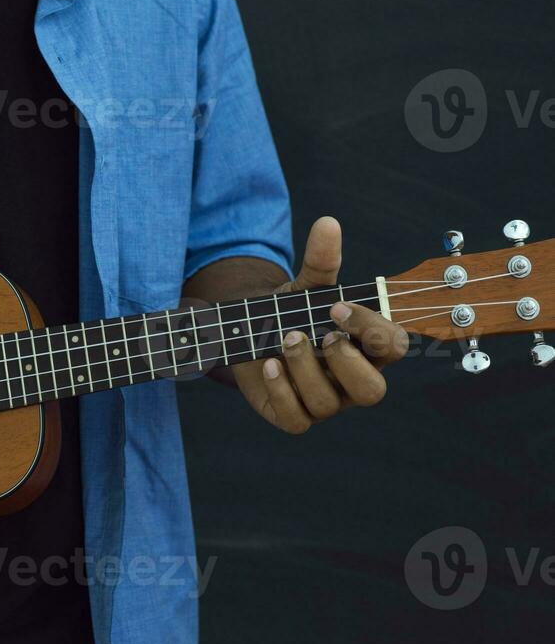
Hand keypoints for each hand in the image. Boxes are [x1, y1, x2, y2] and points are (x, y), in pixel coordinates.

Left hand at [232, 217, 408, 434]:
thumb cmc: (292, 313)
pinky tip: (269, 365)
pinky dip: (281, 391)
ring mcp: (324, 403)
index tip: (335, 306)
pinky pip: (296, 419)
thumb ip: (320, 261)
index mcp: (367, 348)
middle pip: (372, 391)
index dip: (372, 329)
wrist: (250, 335)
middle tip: (322, 334)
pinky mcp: (292, 416)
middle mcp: (351, 380)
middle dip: (345, 362)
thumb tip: (327, 223)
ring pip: (328, 403)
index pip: (392, 346)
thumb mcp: (305, 287)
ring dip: (305, 368)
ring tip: (284, 340)